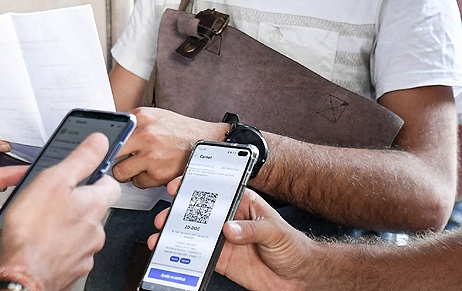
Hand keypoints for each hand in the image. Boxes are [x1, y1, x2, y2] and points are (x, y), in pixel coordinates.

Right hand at [0, 133, 120, 290]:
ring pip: (83, 232)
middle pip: (95, 209)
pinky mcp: (73, 269)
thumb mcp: (53, 181)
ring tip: (43, 224)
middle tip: (54, 201)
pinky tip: (43, 245)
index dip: (97, 176)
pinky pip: (71, 253)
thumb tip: (99, 141)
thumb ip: (80, 159)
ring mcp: (86, 252)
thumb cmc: (33, 233)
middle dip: (78, 204)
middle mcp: (97, 229)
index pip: (111, 183)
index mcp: (95, 204)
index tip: (83, 175)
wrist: (22, 277)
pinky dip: (60, 248)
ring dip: (68, 227)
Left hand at [112, 107, 227, 187]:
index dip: (105, 143)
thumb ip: (131, 124)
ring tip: (142, 162)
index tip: (103, 148)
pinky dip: (144, 179)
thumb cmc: (178, 129)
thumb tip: (105, 136)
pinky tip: (155, 168)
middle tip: (122, 158)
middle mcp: (145, 135)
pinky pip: (138, 183)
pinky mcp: (158, 174)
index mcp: (140, 117)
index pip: (110, 133)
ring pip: (120, 173)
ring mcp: (151, 156)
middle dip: (114, 158)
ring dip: (128, 171)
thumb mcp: (152, 117)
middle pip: (110, 154)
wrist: (205, 140)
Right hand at [148, 179, 312, 290]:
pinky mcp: (223, 260)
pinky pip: (200, 256)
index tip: (181, 184)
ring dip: (178, 233)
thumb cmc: (294, 247)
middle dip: (181, 211)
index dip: (199, 186)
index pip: (220, 191)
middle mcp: (233, 220)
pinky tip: (174, 254)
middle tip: (167, 215)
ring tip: (163, 234)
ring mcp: (226, 240)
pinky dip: (185, 256)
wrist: (298, 277)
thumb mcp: (277, 232)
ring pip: (196, 233)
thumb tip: (229, 228)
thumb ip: (252, 229)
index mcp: (246, 204)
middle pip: (202, 212)